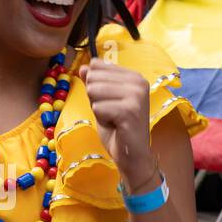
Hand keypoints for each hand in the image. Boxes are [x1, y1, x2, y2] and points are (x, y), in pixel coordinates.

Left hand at [77, 59, 155, 184]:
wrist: (132, 155)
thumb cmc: (117, 128)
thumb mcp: (102, 101)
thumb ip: (94, 83)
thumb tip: (83, 67)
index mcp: (134, 76)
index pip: (96, 66)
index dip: (95, 87)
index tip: (109, 102)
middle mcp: (138, 82)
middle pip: (93, 78)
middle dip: (95, 99)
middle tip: (111, 113)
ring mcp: (136, 95)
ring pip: (93, 91)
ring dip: (98, 109)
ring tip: (113, 119)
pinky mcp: (130, 111)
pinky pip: (97, 108)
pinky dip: (101, 119)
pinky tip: (115, 126)